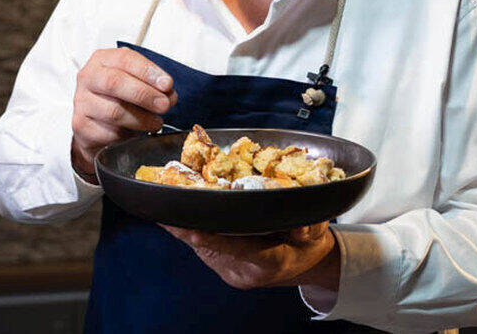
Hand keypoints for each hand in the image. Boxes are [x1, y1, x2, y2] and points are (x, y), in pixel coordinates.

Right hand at [71, 48, 176, 182]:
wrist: (96, 122)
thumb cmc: (118, 97)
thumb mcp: (135, 81)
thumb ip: (153, 84)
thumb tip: (169, 95)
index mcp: (102, 60)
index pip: (125, 59)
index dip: (148, 72)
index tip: (167, 84)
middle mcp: (88, 77)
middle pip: (115, 83)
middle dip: (144, 94)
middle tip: (164, 104)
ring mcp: (81, 102)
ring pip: (114, 111)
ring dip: (141, 119)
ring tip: (155, 122)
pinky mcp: (81, 125)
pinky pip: (108, 132)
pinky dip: (127, 134)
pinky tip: (135, 133)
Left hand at [160, 223, 338, 290]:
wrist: (303, 262)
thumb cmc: (310, 242)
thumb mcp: (318, 230)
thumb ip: (311, 227)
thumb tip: (300, 229)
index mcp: (269, 262)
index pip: (240, 251)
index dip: (215, 241)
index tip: (192, 232)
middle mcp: (244, 269)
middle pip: (212, 248)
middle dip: (188, 230)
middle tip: (164, 213)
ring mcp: (229, 268)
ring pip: (201, 246)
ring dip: (181, 227)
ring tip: (159, 207)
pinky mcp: (219, 263)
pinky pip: (199, 244)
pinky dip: (185, 228)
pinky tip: (166, 214)